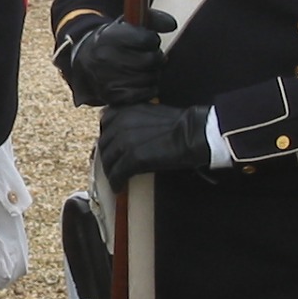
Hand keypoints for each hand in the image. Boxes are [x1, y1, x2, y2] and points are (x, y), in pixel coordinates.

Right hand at [61, 10, 176, 106]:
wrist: (85, 64)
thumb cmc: (114, 41)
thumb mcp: (127, 24)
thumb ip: (152, 19)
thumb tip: (172, 25)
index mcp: (109, 36)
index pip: (147, 39)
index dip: (152, 40)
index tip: (147, 41)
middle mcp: (106, 57)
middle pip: (151, 60)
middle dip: (156, 58)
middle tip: (149, 57)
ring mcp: (108, 78)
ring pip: (150, 78)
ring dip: (153, 74)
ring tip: (143, 69)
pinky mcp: (112, 96)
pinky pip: (145, 94)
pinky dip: (149, 89)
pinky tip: (141, 82)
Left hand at [97, 102, 211, 187]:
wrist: (193, 133)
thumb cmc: (178, 123)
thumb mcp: (149, 111)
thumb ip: (133, 117)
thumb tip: (123, 130)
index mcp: (124, 110)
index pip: (105, 124)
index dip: (107, 137)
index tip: (112, 146)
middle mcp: (120, 123)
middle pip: (104, 145)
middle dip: (107, 157)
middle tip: (113, 167)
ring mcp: (125, 141)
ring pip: (108, 161)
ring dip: (110, 172)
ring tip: (116, 179)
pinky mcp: (132, 158)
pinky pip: (117, 174)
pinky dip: (116, 182)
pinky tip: (119, 188)